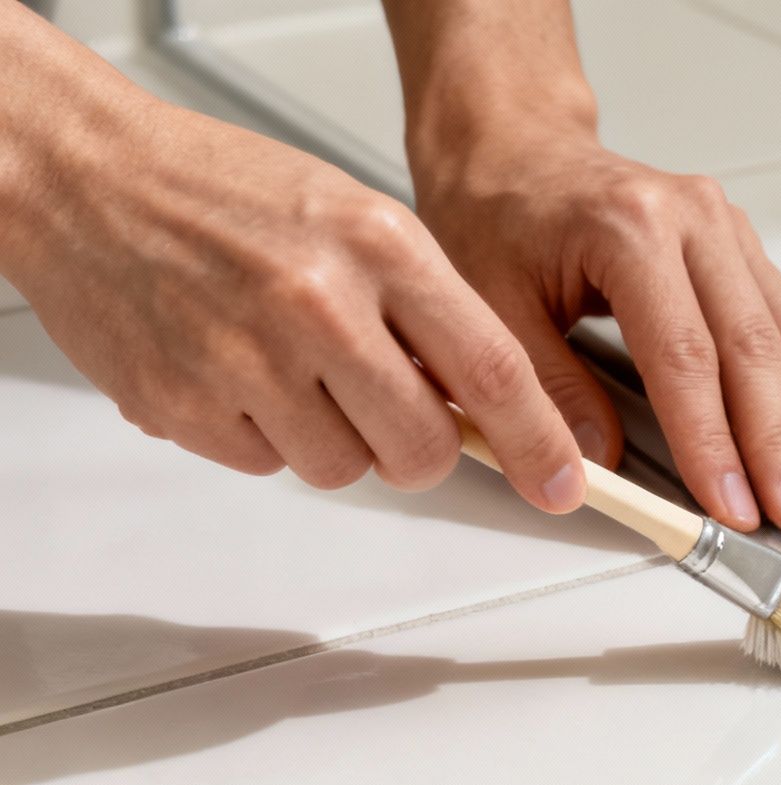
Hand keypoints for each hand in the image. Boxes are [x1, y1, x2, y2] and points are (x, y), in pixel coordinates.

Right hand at [0, 92, 586, 513]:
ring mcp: (246, 361)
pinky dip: (264, 435)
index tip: (563, 483)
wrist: (87, 177)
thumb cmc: (224, 192)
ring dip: (335, 439)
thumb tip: (490, 401)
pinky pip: (267, 466)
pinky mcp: (184, 408)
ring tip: (293, 366)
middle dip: (423, 449)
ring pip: (344, 469)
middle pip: (424, 449)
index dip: (539, 442)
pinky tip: (239, 370)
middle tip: (392, 406)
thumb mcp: (357, 220)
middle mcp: (317, 304)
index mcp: (378, 246)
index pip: (492, 370)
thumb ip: (428, 308)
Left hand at [411, 127, 780, 534]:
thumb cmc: (496, 214)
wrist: (514, 146)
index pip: (684, 355)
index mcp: (628, 228)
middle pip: (753, 346)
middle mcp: (691, 219)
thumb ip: (544, 389)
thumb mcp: (491, 305)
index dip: (712, 440)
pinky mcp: (738, 243)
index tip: (730, 505)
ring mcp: (724, 227)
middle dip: (778, 441)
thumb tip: (595, 467)